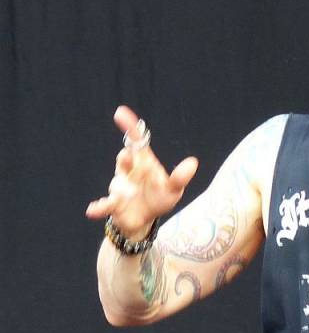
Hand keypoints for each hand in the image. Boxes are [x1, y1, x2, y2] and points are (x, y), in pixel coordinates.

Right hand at [85, 106, 199, 239]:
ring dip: (120, 186)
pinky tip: (92, 210)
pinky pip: (105, 205)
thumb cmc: (158, 198)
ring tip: (127, 193)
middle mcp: (129, 171)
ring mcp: (120, 187)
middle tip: (129, 155)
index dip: (130, 127)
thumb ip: (179, 177)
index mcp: (143, 163)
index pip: (137, 142)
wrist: (143, 219)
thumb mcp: (172, 189)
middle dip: (126, 158)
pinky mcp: (114, 205)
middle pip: (126, 159)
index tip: (120, 113)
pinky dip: (98, 206)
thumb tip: (193, 162)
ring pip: (117, 182)